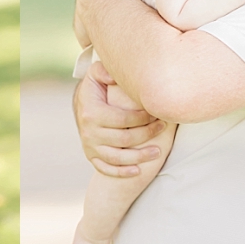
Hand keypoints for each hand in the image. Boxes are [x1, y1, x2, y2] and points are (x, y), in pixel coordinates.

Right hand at [74, 61, 166, 177]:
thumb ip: (103, 71)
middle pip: (124, 139)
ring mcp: (90, 146)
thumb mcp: (95, 75)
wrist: (81, 105)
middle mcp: (89, 132)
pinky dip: (122, 172)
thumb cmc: (95, 88)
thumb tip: (114, 76)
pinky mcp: (91, 156)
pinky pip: (106, 169)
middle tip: (163, 127)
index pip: (123, 119)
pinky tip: (138, 170)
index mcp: (92, 113)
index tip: (157, 114)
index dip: (143, 118)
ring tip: (158, 152)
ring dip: (139, 157)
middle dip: (147, 135)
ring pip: (117, 158)